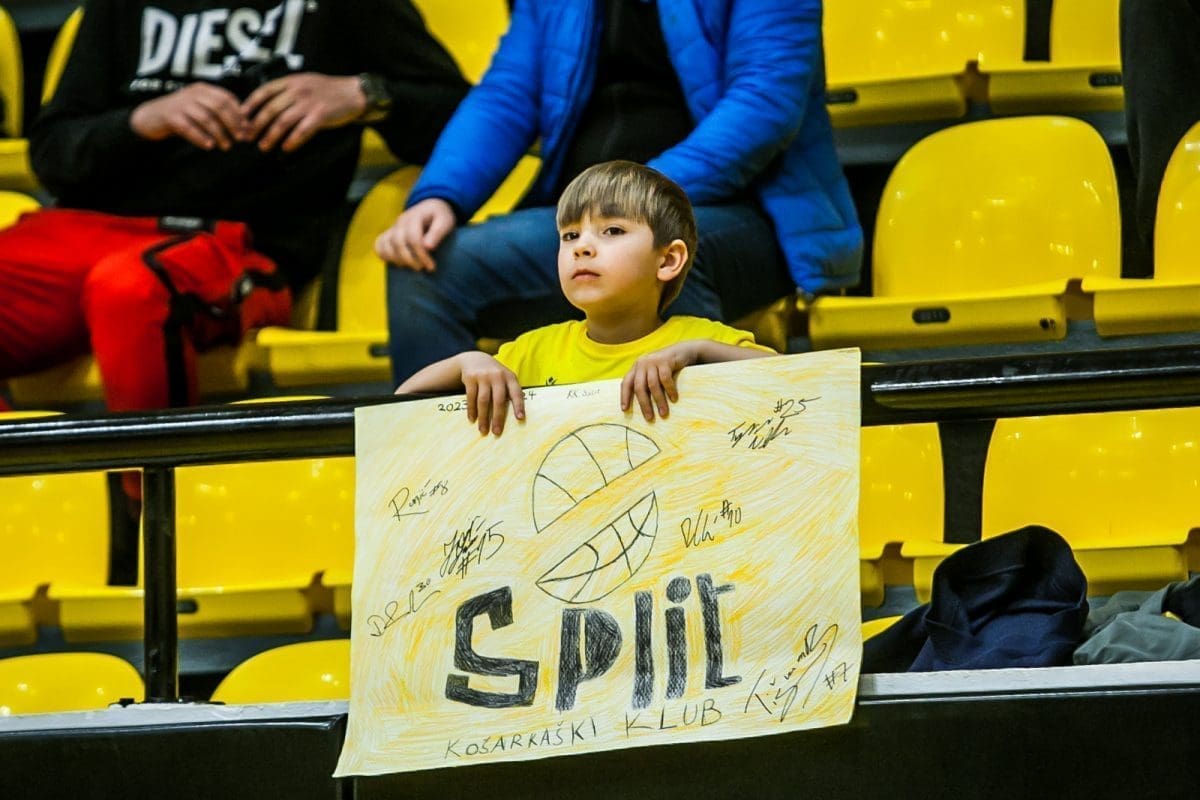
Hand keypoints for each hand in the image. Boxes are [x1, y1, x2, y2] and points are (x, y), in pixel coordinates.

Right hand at [130, 83, 248, 150]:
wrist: (150, 117)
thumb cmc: (182, 115)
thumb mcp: (201, 109)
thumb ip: (220, 114)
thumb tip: (245, 126)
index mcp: (203, 89)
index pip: (227, 98)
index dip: (239, 114)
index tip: (248, 128)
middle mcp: (193, 93)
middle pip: (218, 106)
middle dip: (232, 123)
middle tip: (241, 138)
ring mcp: (180, 104)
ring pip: (205, 118)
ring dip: (219, 133)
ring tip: (226, 146)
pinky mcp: (170, 116)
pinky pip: (188, 127)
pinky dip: (200, 137)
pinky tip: (209, 146)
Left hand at [242, 73, 366, 152]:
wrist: (353, 93)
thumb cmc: (329, 90)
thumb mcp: (305, 81)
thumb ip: (288, 90)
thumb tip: (269, 103)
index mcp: (291, 82)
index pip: (264, 91)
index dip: (250, 104)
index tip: (241, 116)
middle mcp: (297, 91)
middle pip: (270, 109)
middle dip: (256, 125)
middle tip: (248, 137)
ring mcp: (308, 104)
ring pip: (283, 122)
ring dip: (271, 136)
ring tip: (264, 146)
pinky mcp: (320, 116)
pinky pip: (302, 131)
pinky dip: (293, 141)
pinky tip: (287, 148)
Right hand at [375, 198, 456, 270]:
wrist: (430, 207)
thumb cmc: (440, 216)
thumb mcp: (445, 222)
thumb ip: (437, 232)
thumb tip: (428, 247)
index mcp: (415, 217)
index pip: (413, 238)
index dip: (421, 255)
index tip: (431, 266)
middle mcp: (401, 221)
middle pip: (398, 242)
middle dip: (409, 259)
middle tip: (422, 268)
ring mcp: (393, 227)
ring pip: (386, 244)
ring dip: (397, 259)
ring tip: (411, 266)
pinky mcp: (389, 233)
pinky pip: (379, 243)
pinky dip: (384, 254)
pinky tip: (397, 263)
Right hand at [460, 352, 524, 435]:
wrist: (475, 359)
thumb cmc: (495, 374)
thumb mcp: (505, 378)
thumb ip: (509, 391)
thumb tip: (516, 416)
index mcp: (510, 377)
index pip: (516, 393)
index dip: (519, 406)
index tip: (520, 418)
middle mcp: (497, 376)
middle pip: (498, 400)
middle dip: (498, 418)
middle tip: (497, 432)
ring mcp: (483, 376)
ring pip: (483, 400)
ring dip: (483, 417)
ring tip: (483, 430)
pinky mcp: (470, 378)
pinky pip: (471, 397)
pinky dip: (471, 410)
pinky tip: (472, 419)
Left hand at [620, 342, 701, 421]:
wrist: (683, 351)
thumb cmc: (667, 367)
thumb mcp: (653, 373)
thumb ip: (646, 382)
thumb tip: (643, 406)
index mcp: (636, 367)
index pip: (626, 383)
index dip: (624, 396)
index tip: (624, 410)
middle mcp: (642, 363)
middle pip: (639, 387)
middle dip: (644, 404)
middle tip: (649, 418)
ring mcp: (653, 361)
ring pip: (652, 385)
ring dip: (659, 401)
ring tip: (663, 413)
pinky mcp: (665, 360)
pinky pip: (665, 379)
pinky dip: (670, 390)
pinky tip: (674, 399)